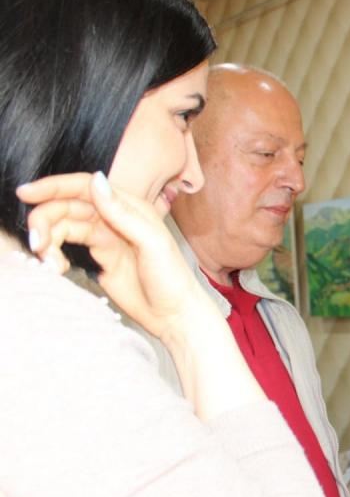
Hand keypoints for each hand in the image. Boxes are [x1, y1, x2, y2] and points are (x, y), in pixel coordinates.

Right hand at [16, 172, 208, 341]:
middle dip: (46, 220)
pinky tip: (59, 270)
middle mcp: (116, 218)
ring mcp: (107, 238)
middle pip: (69, 207)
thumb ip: (122, 212)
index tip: (26, 193)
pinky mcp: (101, 258)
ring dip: (49, 241)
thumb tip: (95, 180)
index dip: (54, 187)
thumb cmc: (172, 278)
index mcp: (130, 206)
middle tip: (37, 244)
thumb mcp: (151, 242)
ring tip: (49, 263)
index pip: (85, 187)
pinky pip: (69, 247)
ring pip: (65, 227)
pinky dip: (57, 255)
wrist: (175, 316)